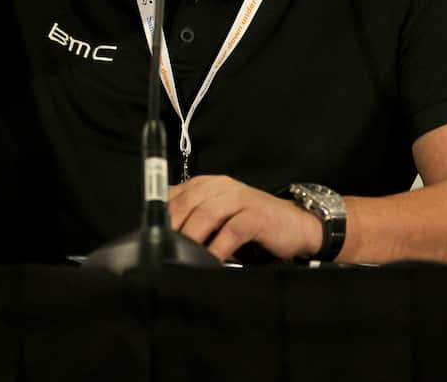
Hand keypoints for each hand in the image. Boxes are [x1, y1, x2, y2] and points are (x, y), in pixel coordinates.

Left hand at [169, 175, 322, 262]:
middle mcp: (221, 186)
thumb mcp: (220, 217)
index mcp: (207, 185)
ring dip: (191, 239)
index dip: (159, 218)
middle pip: (186, 204)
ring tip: (183, 258)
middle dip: (172, 230)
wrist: (296, 224)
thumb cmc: (253, 224)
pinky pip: (231, 230)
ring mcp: (239, 199)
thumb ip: (195, 220)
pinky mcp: (256, 216)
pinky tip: (211, 262)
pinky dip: (218, 248)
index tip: (150, 240)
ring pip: (205, 214)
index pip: (173, 195)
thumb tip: (165, 241)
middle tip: (163, 253)